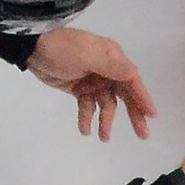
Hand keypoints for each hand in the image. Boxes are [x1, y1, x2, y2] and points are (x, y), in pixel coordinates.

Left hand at [27, 28, 155, 140]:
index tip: (152, 115)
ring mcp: (93, 79)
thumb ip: (111, 67)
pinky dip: (87, 117)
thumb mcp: (87, 55)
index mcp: (112, 57)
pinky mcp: (79, 87)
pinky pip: (87, 105)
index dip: (143, 98)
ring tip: (103, 138)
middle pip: (124, 94)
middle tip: (142, 134)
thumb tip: (135, 74)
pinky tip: (84, 130)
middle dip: (133, 114)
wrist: (32, 47)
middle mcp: (106, 69)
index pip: (132, 80)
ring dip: (105, 120)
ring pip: (106, 103)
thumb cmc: (62, 49)